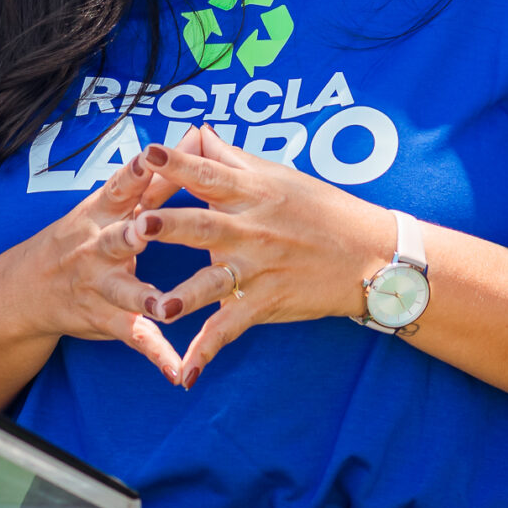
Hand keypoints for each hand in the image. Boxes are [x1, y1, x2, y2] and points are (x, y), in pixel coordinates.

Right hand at [0, 148, 181, 383]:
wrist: (28, 289)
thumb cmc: (86, 234)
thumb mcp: (110, 203)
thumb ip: (156, 175)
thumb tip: (197, 134)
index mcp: (101, 214)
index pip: (118, 188)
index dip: (133, 173)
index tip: (150, 156)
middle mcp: (97, 248)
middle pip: (114, 240)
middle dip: (128, 236)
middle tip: (143, 230)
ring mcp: (100, 286)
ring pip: (123, 293)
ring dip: (143, 299)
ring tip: (166, 308)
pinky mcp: (106, 319)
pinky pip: (134, 338)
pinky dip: (157, 355)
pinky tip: (179, 372)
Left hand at [137, 127, 395, 386]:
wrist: (371, 256)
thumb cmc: (324, 210)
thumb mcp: (280, 176)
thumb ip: (232, 159)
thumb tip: (196, 133)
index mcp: (252, 192)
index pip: (206, 174)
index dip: (175, 164)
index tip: (145, 154)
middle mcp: (251, 228)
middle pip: (202, 225)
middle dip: (169, 226)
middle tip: (136, 225)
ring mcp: (258, 268)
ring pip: (214, 283)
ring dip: (185, 296)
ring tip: (157, 308)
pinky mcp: (266, 302)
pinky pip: (231, 328)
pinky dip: (207, 351)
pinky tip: (184, 374)